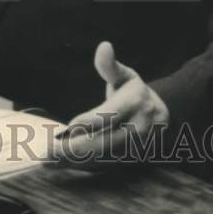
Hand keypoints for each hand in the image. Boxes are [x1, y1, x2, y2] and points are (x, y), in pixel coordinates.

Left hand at [57, 42, 169, 165]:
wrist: (165, 121)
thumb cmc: (136, 94)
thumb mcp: (127, 76)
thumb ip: (110, 66)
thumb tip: (104, 46)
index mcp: (135, 105)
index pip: (109, 116)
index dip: (88, 122)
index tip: (67, 127)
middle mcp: (136, 130)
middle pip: (104, 142)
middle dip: (75, 148)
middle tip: (48, 149)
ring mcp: (132, 150)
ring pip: (101, 158)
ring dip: (72, 161)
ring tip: (47, 161)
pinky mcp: (126, 162)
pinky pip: (101, 167)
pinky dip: (79, 167)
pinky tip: (57, 165)